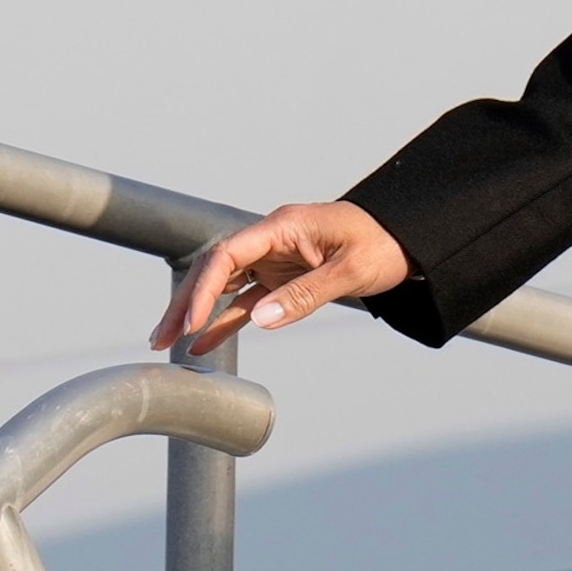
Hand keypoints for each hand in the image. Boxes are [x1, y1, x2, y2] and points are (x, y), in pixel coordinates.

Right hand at [149, 201, 408, 357]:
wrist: (411, 240)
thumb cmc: (386, 244)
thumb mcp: (352, 270)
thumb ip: (307, 293)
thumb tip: (263, 318)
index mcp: (285, 226)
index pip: (228, 254)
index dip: (204, 287)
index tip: (190, 321)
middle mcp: (273, 240)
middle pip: (216, 269)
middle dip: (186, 302)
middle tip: (160, 336)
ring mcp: (275, 259)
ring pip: (224, 285)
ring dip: (197, 313)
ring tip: (166, 343)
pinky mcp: (283, 277)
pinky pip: (246, 300)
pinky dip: (225, 321)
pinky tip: (203, 344)